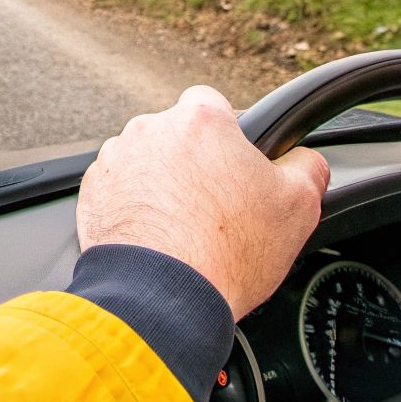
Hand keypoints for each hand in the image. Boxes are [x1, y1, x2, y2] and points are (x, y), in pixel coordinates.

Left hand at [77, 85, 329, 319]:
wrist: (161, 297)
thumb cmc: (225, 253)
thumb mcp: (298, 207)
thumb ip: (307, 169)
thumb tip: (306, 162)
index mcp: (200, 120)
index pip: (215, 105)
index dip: (228, 136)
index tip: (234, 165)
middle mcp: (150, 130)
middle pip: (178, 136)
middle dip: (194, 164)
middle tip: (214, 206)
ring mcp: (116, 160)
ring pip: (147, 163)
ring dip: (162, 185)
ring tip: (183, 229)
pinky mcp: (93, 193)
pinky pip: (120, 190)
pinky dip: (135, 208)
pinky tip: (156, 238)